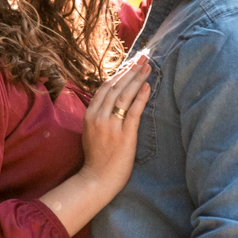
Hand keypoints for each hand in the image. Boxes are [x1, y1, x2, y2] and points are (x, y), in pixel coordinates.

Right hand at [79, 55, 151, 193]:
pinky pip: (133, 111)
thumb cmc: (96, 159)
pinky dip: (141, 97)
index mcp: (89, 115)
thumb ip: (98, 116)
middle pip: (115, 87)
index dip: (118, 74)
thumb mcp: (90, 132)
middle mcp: (99, 117)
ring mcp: (111, 126)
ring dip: (137, 79)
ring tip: (147, 67)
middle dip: (130, 71)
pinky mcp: (124, 135)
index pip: (105, 88)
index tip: (130, 64)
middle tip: (143, 58)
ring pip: (124, 96)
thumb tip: (110, 102)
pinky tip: (148, 86)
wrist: (96, 179)